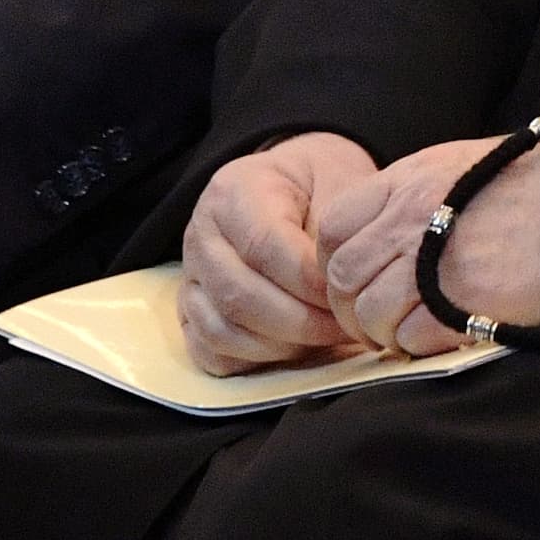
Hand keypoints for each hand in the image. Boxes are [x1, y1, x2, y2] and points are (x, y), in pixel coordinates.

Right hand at [180, 135, 378, 373]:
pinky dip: (253, 360)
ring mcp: (192, 276)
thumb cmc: (321, 181)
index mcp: (233, 191)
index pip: (263, 247)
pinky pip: (211, 351)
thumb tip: (338, 285)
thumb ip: (336, 229)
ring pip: (223, 330)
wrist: (296, 184)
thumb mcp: (339, 179)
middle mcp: (201, 234)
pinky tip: (294, 348)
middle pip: (239, 296)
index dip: (308, 282)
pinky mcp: (192, 310)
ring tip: (326, 337)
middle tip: (345, 327)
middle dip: (301, 322)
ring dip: (281, 346)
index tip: (347, 296)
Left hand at [315, 134, 539, 359]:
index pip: (332, 229)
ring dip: (381, 332)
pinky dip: (414, 345)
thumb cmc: (528, 184)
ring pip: (369, 316)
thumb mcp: (454, 166)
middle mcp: (409, 222)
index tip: (357, 278)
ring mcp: (431, 267)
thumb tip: (370, 235)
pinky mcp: (458, 308)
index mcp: (405, 182)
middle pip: (342, 279)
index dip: (334, 262)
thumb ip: (404, 197)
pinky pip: (408, 340)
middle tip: (376, 315)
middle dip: (351, 306)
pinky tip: (436, 335)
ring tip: (407, 329)